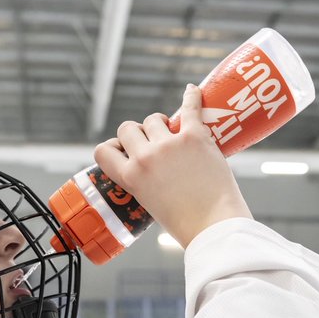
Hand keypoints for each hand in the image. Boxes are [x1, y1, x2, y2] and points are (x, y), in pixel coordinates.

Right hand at [93, 84, 251, 249]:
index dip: (113, 147)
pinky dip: (191, 97)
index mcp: (130, 178)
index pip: (103, 150)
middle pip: (128, 128)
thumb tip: (153, 170)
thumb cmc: (186, 224)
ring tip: (172, 129)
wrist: (215, 226)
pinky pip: (190, 107)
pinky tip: (192, 90)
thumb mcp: (151, 205)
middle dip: (138, 133)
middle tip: (153, 142)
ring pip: (153, 119)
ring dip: (160, 122)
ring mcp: (169, 145)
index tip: (125, 149)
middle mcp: (145, 158)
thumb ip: (145, 184)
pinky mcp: (195, 137)